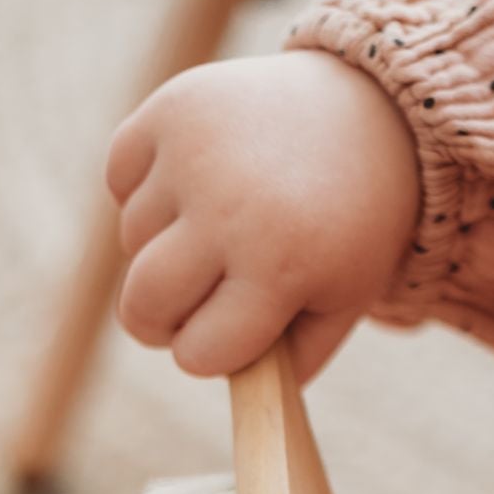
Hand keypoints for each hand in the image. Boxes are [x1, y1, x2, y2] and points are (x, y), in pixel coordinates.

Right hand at [106, 52, 420, 382]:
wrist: (374, 112)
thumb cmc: (351, 226)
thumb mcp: (341, 303)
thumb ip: (287, 362)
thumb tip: (216, 384)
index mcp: (281, 266)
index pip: (197, 355)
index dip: (209, 353)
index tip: (228, 335)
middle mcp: (232, 208)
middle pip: (142, 307)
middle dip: (159, 323)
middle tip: (182, 310)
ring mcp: (195, 154)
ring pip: (130, 243)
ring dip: (162, 247)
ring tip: (216, 226)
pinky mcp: (171, 109)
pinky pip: (119, 179)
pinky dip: (145, 190)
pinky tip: (194, 183)